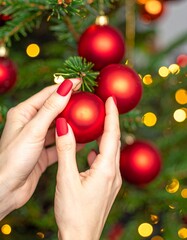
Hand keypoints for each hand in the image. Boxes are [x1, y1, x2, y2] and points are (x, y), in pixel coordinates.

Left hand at [0, 79, 79, 219]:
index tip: (81, 83)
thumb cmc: (13, 158)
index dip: (65, 88)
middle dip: (70, 105)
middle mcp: (30, 125)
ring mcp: (36, 140)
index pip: (47, 95)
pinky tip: (82, 141)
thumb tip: (66, 88)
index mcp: (24, 113)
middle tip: (87, 101)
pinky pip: (59, 144)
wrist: (5, 190)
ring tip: (87, 120)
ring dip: (71, 124)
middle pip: (54, 110)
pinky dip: (69, 143)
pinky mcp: (41, 154)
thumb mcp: (33, 130)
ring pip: (57, 128)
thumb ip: (51, 109)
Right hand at [54, 97, 121, 239]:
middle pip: (114, 141)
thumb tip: (64, 125)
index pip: (112, 134)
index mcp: (106, 169)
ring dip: (105, 137)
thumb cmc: (73, 212)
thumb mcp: (66, 179)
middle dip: (111, 122)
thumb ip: (66, 151)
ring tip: (97, 125)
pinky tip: (91, 153)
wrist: (80, 238)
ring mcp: (111, 181)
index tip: (111, 99)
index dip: (112, 115)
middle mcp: (113, 173)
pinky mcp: (106, 186)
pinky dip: (100, 152)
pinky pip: (106, 163)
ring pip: (111, 152)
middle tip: (104, 107)